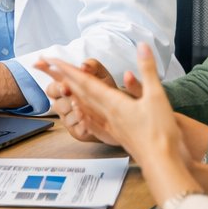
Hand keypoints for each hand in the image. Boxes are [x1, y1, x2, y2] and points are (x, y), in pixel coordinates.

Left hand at [40, 44, 187, 164]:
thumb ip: (147, 69)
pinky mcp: (114, 135)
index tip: (51, 59)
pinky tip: (79, 113)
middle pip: (78, 92)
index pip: (85, 82)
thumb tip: (142, 46)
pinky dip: (83, 113)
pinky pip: (92, 122)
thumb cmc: (161, 131)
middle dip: (61, 76)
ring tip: (58, 84)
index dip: (67, 69)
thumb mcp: (157, 95)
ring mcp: (108, 126)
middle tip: (45, 65)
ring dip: (70, 92)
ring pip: (84, 107)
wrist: (162, 162)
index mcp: (113, 103)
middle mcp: (106, 113)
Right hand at [42, 59, 118, 142]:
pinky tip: (91, 119)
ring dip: (74, 111)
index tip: (64, 85)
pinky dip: (84, 124)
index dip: (53, 85)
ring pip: (65, 116)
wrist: (119, 108)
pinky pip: (77, 129)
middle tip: (71, 95)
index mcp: (66, 87)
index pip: (51, 86)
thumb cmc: (106, 89)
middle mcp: (64, 103)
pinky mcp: (78, 131)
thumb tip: (83, 66)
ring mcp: (70, 118)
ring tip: (84, 107)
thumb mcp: (101, 73)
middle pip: (55, 103)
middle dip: (63, 99)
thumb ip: (92, 65)